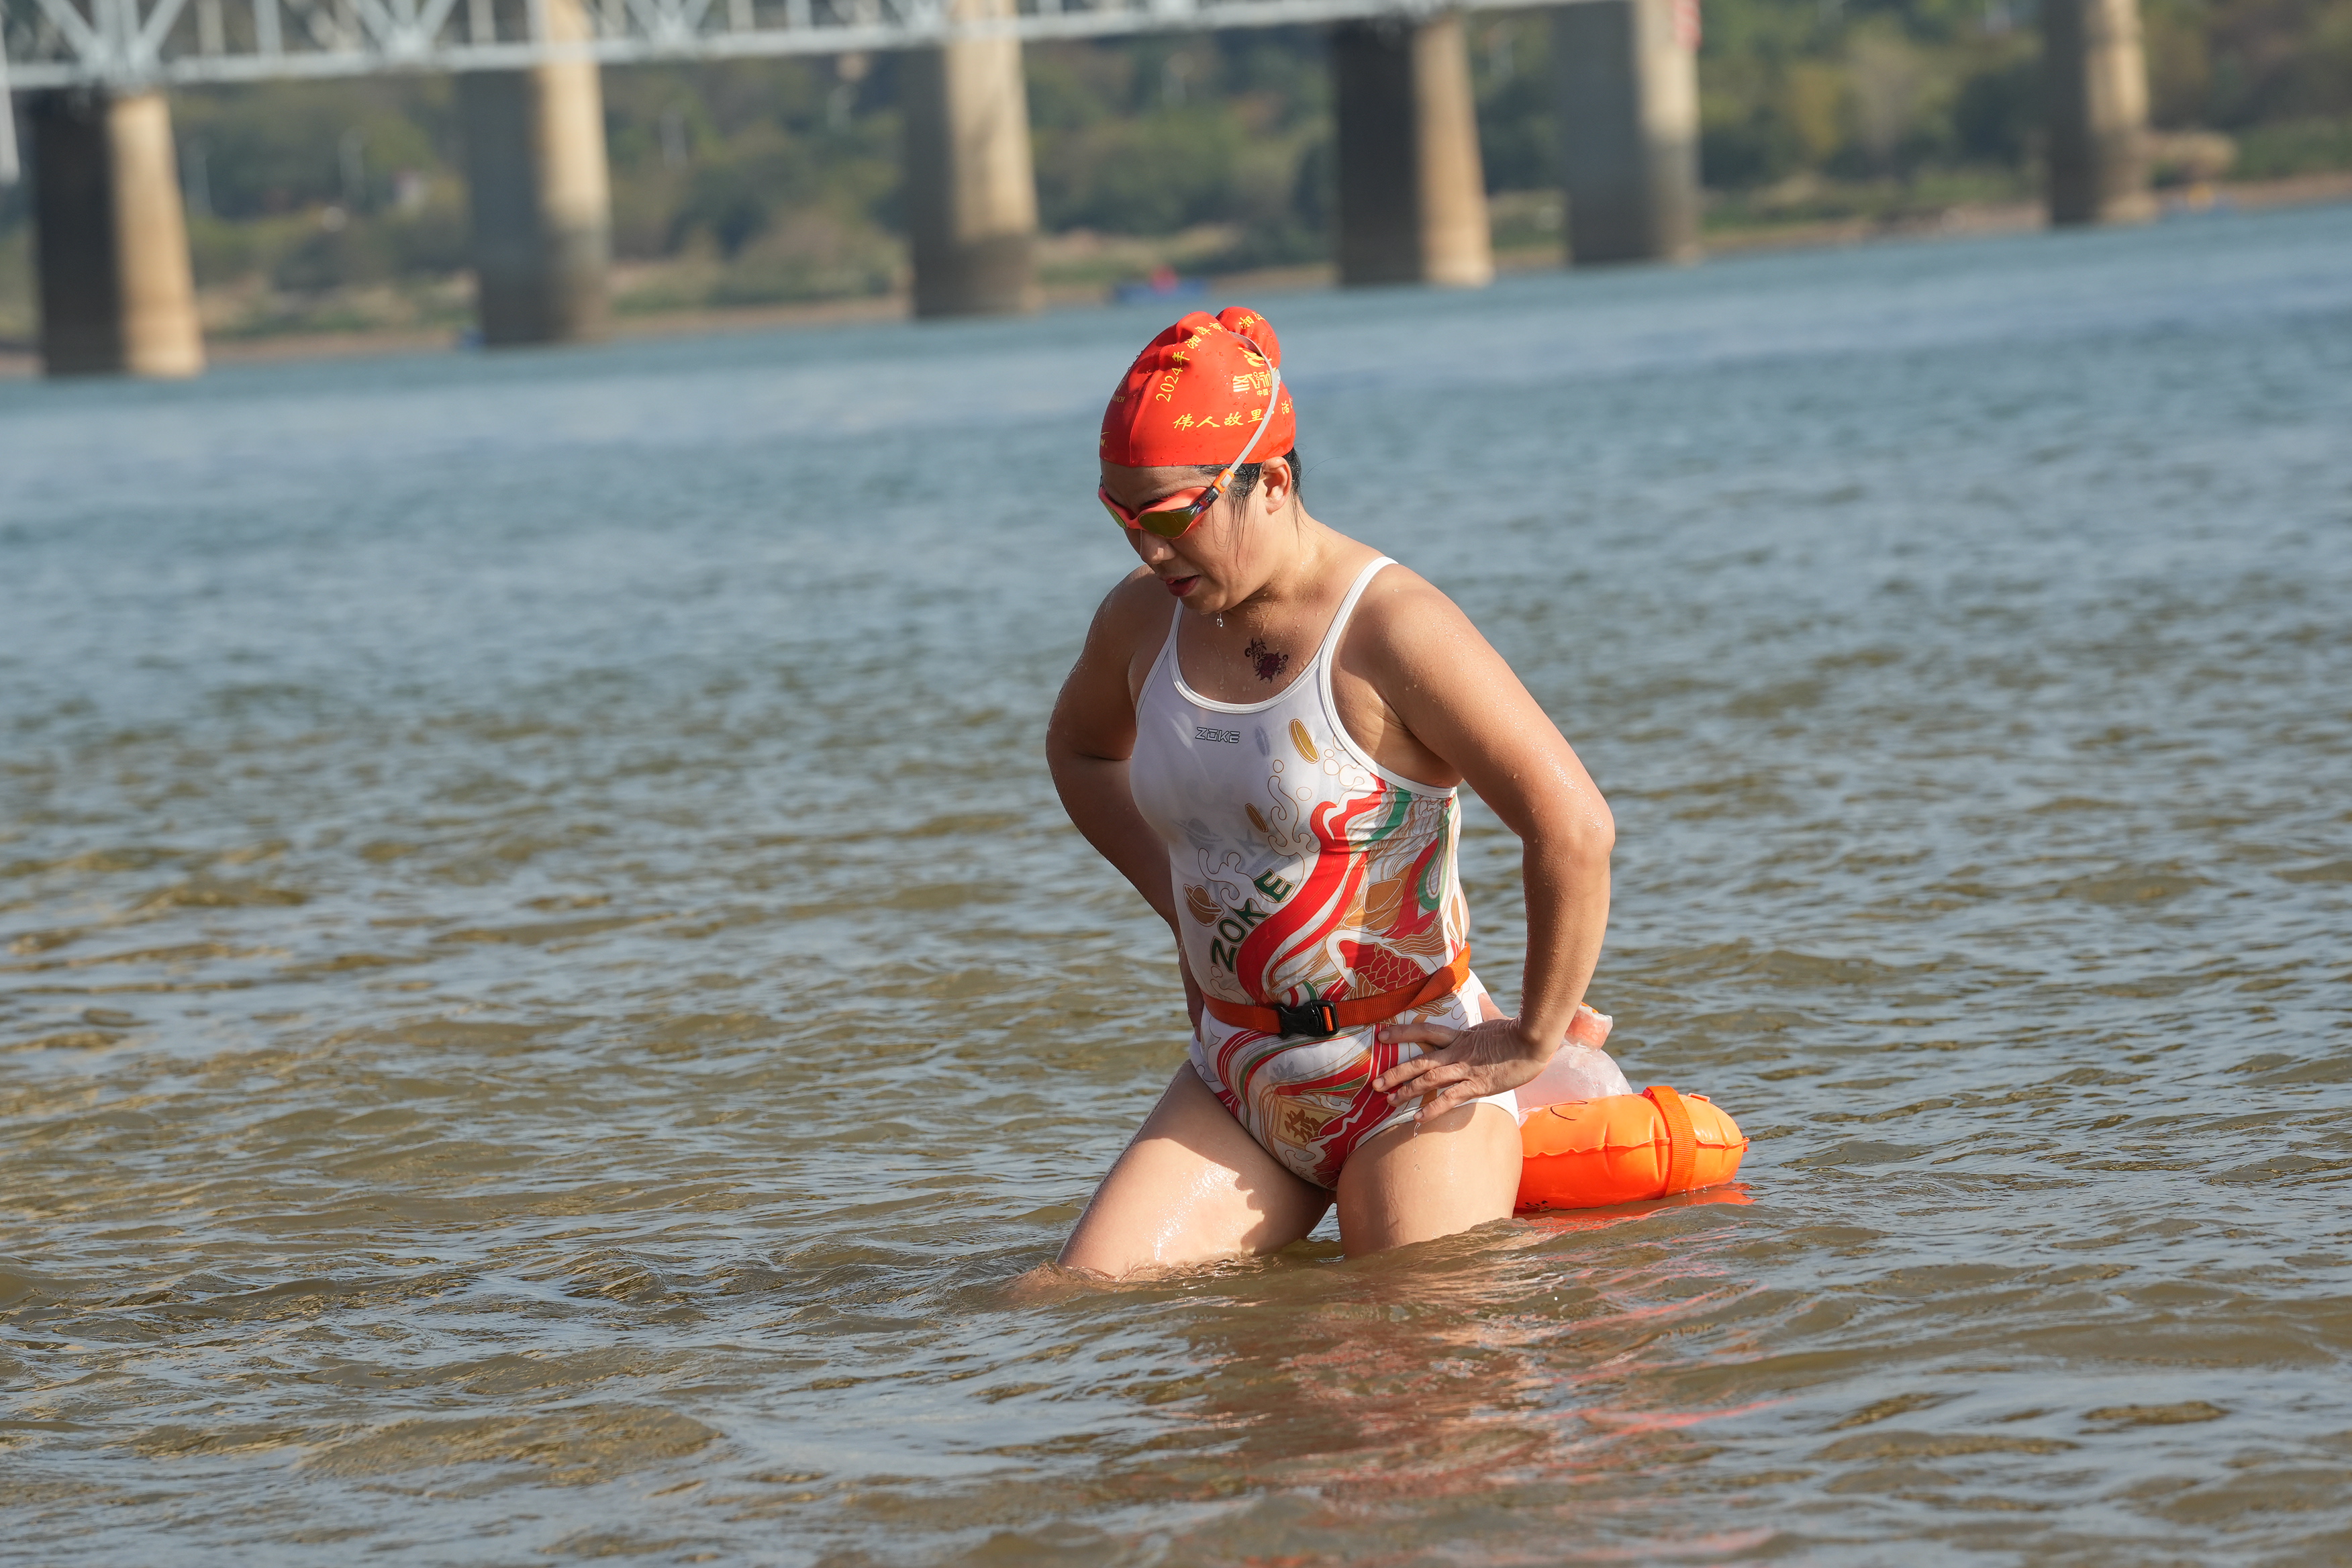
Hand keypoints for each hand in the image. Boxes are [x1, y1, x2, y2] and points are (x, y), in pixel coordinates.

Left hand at [1372, 1014, 1549, 1123]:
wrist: (1535, 1042)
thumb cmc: (1517, 1032)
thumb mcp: (1496, 1020)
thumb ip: (1485, 1011)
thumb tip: (1482, 997)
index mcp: (1460, 1036)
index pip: (1425, 1031)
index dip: (1402, 1032)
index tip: (1381, 1034)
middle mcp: (1457, 1052)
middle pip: (1420, 1060)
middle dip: (1396, 1072)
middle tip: (1375, 1083)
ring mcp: (1466, 1069)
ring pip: (1430, 1079)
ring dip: (1407, 1091)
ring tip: (1389, 1101)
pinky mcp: (1478, 1085)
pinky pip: (1451, 1098)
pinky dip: (1433, 1108)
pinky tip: (1418, 1118)